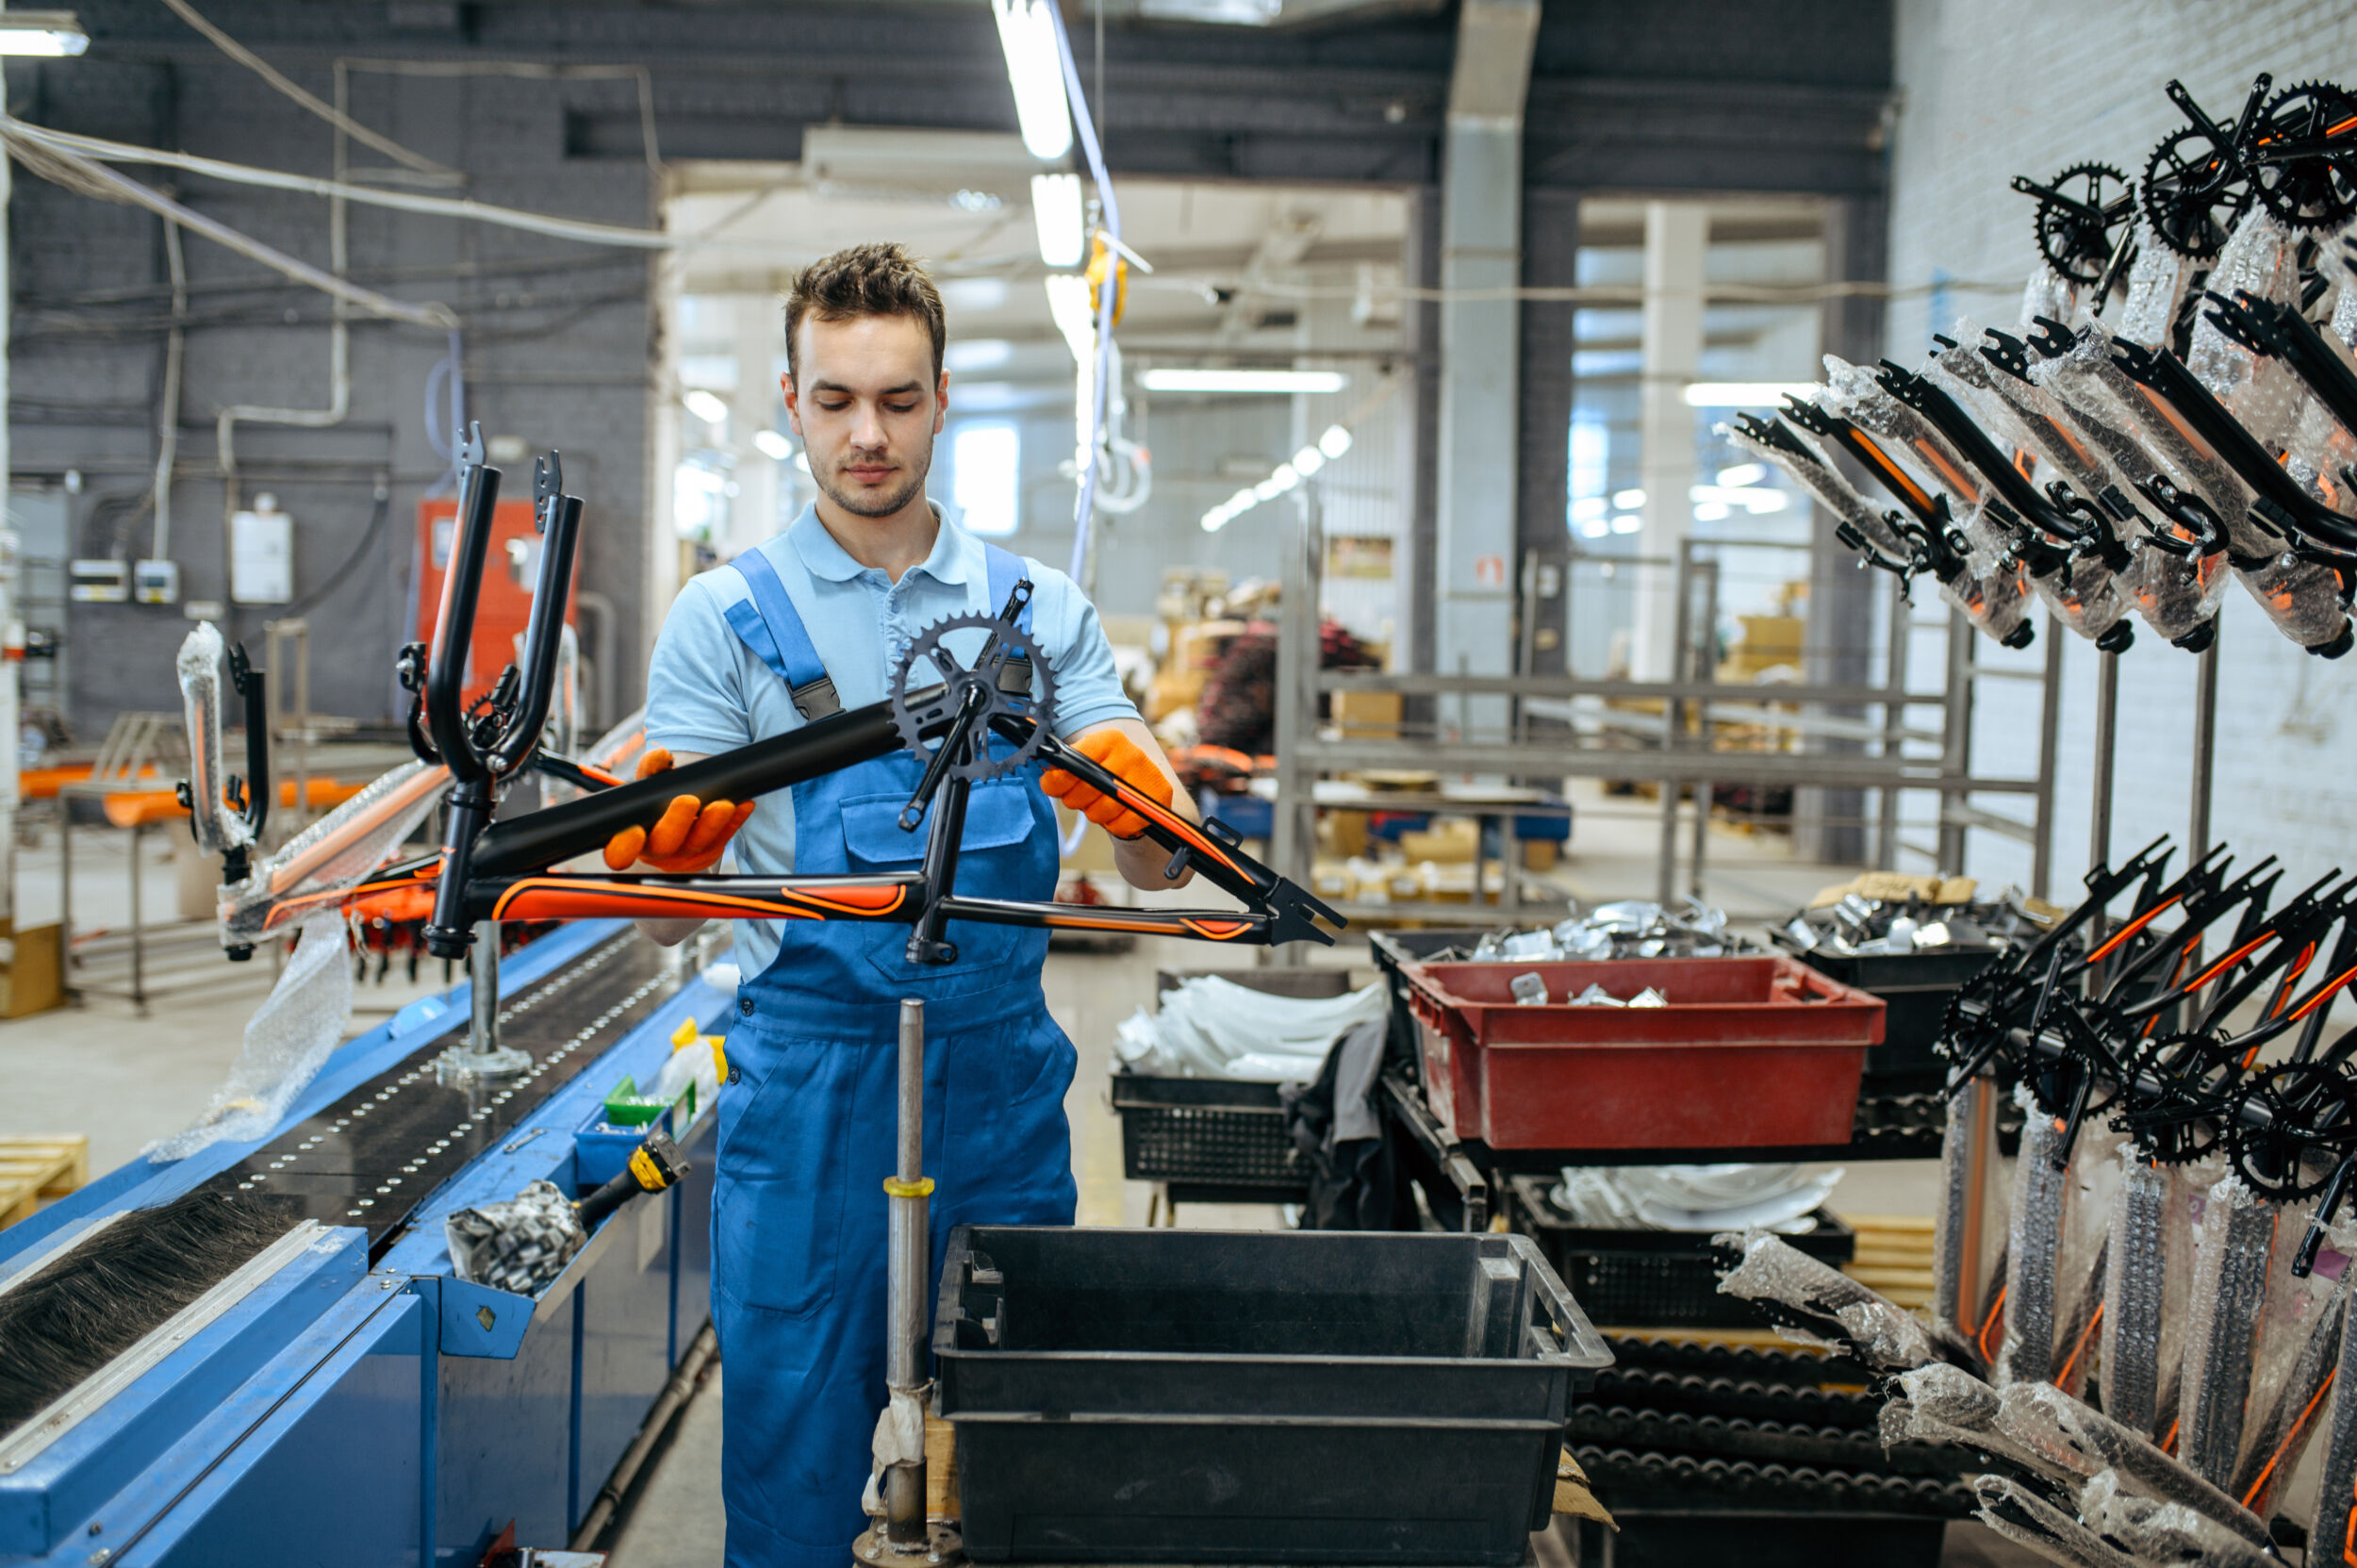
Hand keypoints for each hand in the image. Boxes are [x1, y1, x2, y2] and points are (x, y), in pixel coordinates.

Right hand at [603, 748, 756, 872]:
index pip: (619, 854)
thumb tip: (660, 755)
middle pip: (664, 844)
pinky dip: (734, 822)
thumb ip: (649, 769)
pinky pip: (723, 839)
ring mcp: (683, 857)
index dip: (624, 847)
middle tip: (688, 800)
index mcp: (629, 840)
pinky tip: (744, 804)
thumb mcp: (646, 784)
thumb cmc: (654, 801)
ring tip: (723, 804)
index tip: (635, 831)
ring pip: (698, 843)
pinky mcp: (708, 854)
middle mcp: (655, 852)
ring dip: (713, 823)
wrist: (676, 818)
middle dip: (676, 822)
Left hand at [1040, 729, 1171, 839]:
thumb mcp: (1086, 758)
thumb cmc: (1105, 772)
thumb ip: (1060, 760)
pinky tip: (1115, 815)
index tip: (1051, 786)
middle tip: (1077, 799)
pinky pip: (1122, 824)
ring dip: (1093, 814)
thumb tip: (1037, 755)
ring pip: (1102, 810)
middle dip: (1074, 800)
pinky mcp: (1159, 798)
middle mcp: (1131, 754)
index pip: (1075, 760)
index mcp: (1110, 739)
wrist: (1143, 786)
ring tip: (1097, 805)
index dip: (1058, 779)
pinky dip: (1113, 825)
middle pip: (1087, 789)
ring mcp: (1147, 776)